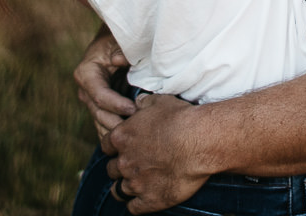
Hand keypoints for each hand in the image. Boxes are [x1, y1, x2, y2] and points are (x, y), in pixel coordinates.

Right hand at [73, 30, 134, 150]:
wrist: (113, 40)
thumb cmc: (117, 38)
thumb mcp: (118, 40)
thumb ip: (120, 50)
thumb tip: (120, 60)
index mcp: (86, 74)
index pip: (100, 96)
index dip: (117, 105)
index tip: (134, 109)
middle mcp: (85, 91)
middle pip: (100, 115)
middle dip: (119, 124)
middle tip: (138, 131)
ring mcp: (91, 102)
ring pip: (102, 125)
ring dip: (118, 133)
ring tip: (136, 141)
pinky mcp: (100, 109)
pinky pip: (106, 126)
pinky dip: (116, 135)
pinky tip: (130, 146)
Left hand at [104, 94, 212, 213]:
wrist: (199, 141)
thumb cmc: (180, 119)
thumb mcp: (159, 101)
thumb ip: (143, 103)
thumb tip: (137, 102)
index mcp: (121, 137)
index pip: (106, 146)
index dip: (115, 147)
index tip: (124, 148)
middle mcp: (124, 162)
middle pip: (111, 169)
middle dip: (120, 168)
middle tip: (134, 165)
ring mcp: (135, 183)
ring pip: (119, 191)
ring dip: (127, 187)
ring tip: (139, 184)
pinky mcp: (149, 200)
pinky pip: (133, 208)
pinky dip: (137, 205)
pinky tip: (145, 200)